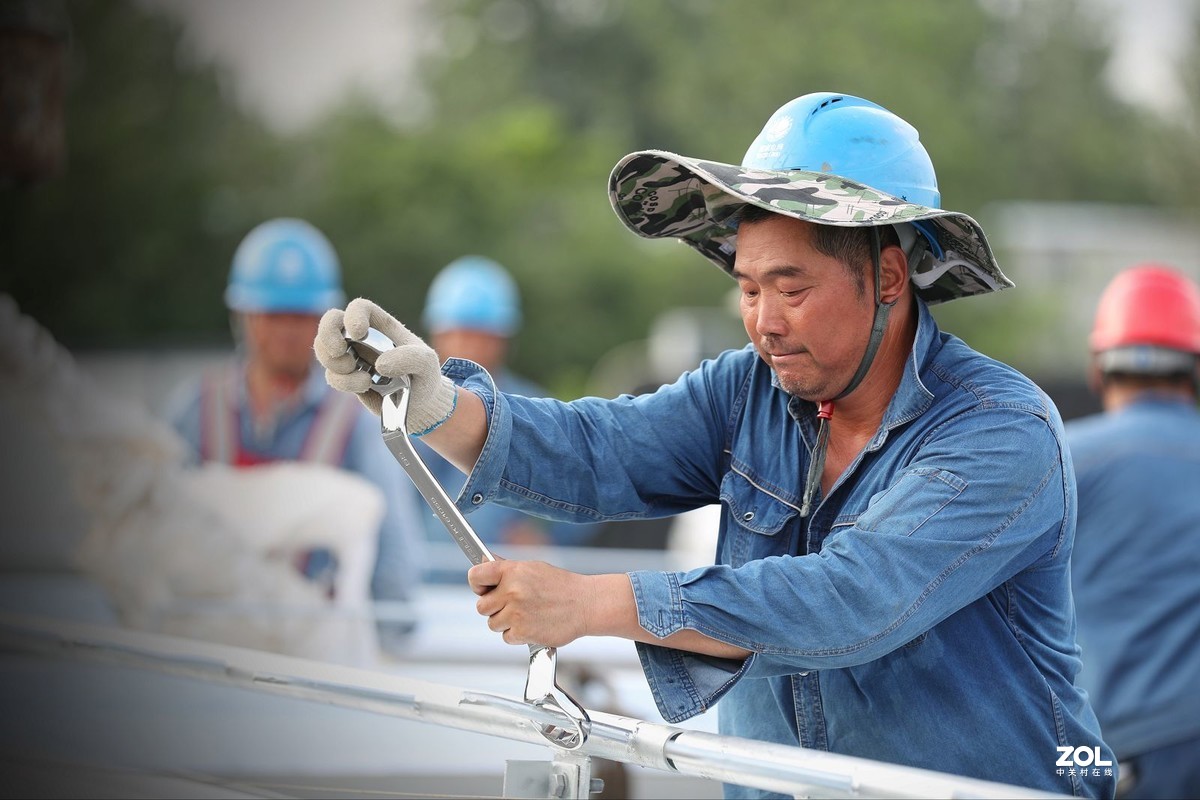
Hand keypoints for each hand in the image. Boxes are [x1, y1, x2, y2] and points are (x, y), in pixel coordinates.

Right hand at [313, 297, 456, 432]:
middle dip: (327, 333)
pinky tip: (365, 385)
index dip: (353, 315)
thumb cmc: (425, 375)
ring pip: (324, 351)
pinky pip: (332, 376)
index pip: (359, 307)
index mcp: (381, 325)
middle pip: (330, 321)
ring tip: (364, 377)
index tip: (358, 333)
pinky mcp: (347, 378)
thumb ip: (409, 358)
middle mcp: (362, 338)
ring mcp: (351, 357)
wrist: (420, 404)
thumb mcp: (426, 363)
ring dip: (336, 364)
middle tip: (338, 350)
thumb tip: (380, 364)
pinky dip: (345, 383)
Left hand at [469, 560, 591, 647]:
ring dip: (506, 622)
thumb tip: (484, 562)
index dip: (477, 584)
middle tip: (511, 605)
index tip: (483, 589)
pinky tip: (532, 624)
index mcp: (512, 571)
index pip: (476, 576)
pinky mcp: (523, 632)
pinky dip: (517, 635)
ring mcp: (516, 613)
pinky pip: (506, 637)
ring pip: (492, 624)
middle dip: (494, 608)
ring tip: (526, 615)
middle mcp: (512, 591)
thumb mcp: (533, 568)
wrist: (586, 604)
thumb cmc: (562, 586)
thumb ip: (507, 568)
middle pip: (481, 606)